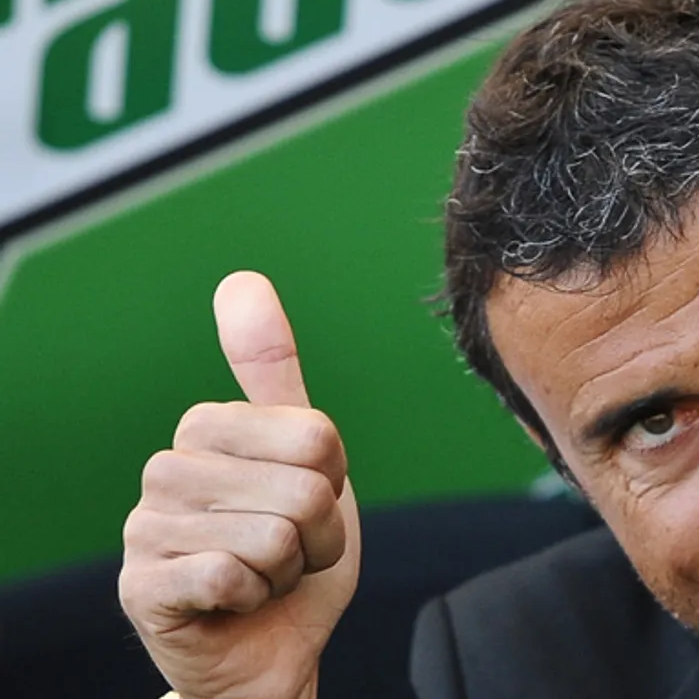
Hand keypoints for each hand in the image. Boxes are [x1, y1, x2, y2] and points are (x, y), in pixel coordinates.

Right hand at [119, 271, 361, 698]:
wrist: (272, 642)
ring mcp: (146, 528)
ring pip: (273, 535)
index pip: (318, 437)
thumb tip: (241, 280)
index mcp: (207, 427)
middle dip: (316, 533)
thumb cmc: (291, 549)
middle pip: (302, 488)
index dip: (332, 483)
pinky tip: (235, 601)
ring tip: (264, 575)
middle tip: (288, 549)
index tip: (306, 503)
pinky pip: (234, 575)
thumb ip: (274, 372)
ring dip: (289, 569)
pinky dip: (255, 598)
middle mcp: (166, 469)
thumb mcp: (305, 454)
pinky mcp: (142, 586)